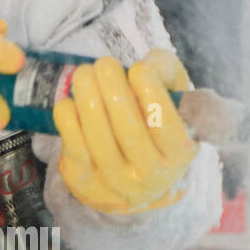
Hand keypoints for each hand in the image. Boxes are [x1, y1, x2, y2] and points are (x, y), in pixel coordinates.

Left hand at [52, 50, 198, 213]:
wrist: (130, 173)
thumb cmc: (153, 121)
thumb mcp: (171, 94)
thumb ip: (166, 72)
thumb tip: (148, 64)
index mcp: (179, 154)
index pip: (167, 126)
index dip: (152, 95)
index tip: (138, 68)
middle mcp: (152, 176)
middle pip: (130, 133)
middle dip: (114, 92)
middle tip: (104, 64)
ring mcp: (118, 184)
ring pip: (100, 142)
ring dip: (88, 101)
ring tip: (84, 74)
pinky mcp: (87, 184)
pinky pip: (75, 150)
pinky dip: (69, 122)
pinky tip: (70, 101)